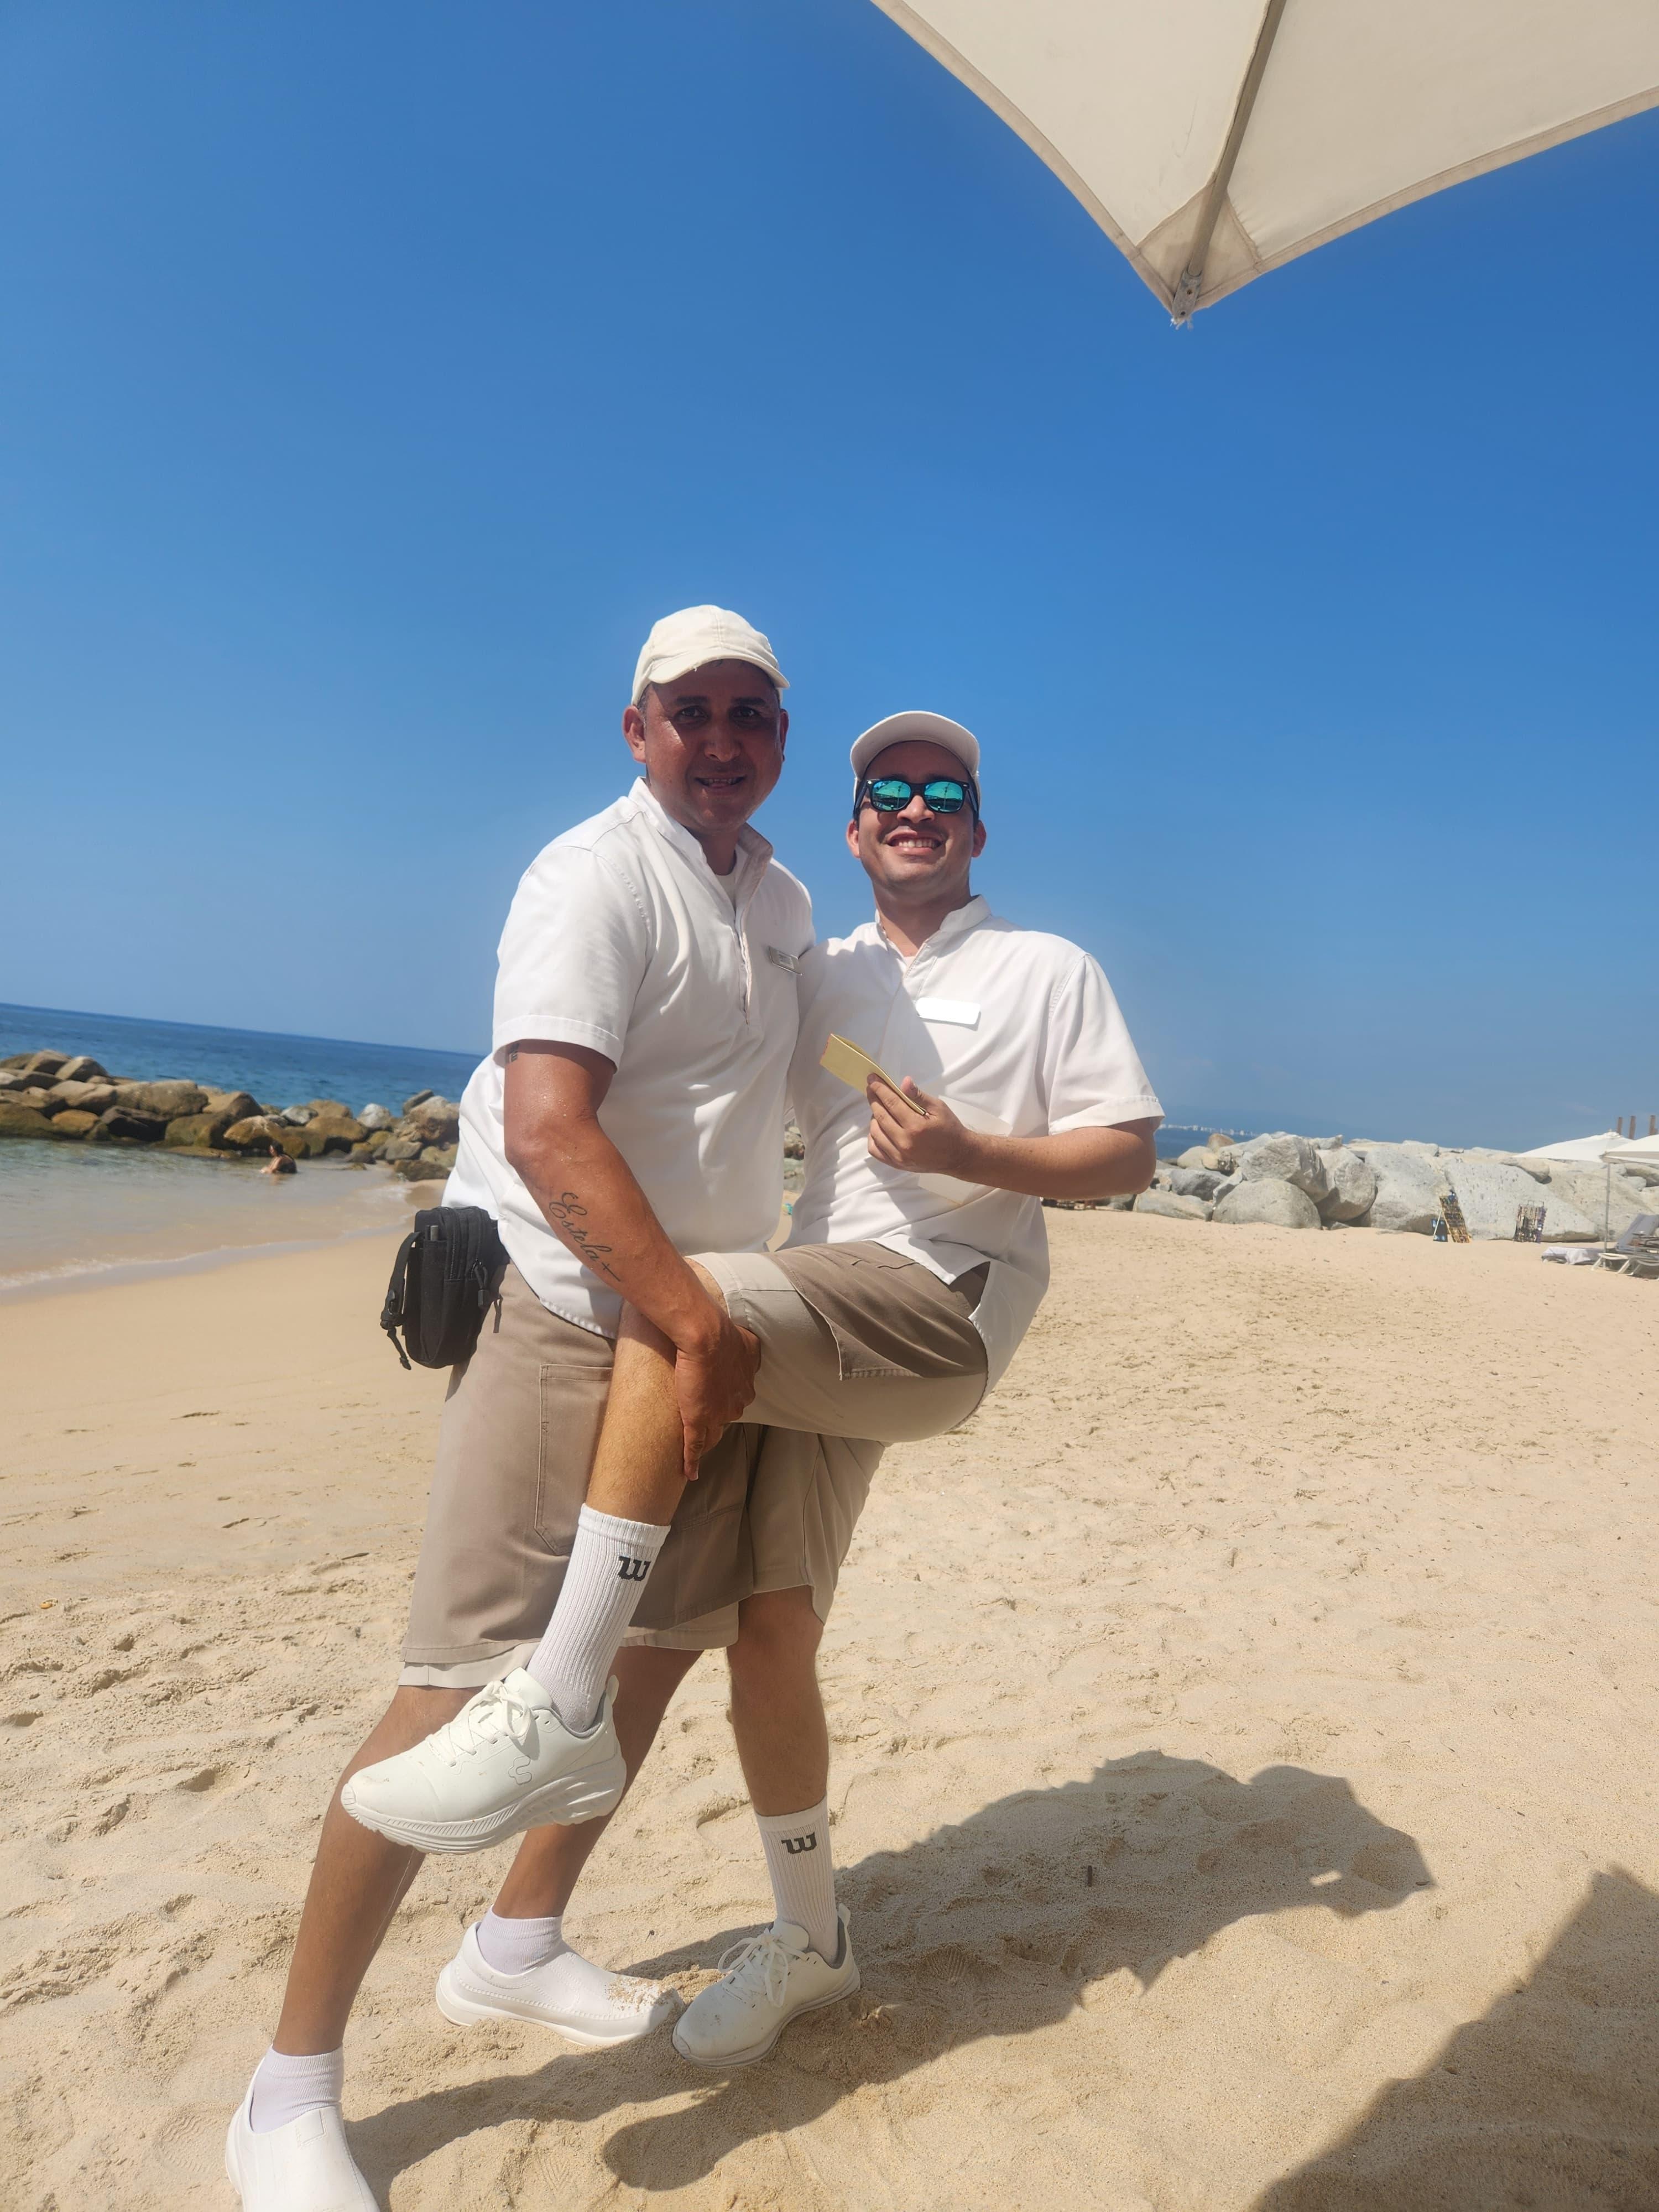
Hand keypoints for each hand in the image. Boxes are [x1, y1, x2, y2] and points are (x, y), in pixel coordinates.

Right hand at [672, 1313, 760, 1479]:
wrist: (706, 1337)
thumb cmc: (724, 1335)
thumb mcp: (746, 1344)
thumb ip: (747, 1352)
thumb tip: (747, 1348)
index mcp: (746, 1389)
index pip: (736, 1401)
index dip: (725, 1401)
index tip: (717, 1400)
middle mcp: (736, 1405)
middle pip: (725, 1417)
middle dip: (716, 1417)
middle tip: (701, 1413)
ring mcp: (717, 1415)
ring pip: (712, 1434)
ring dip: (706, 1439)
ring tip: (697, 1447)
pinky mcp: (697, 1420)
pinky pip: (694, 1446)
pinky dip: (692, 1462)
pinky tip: (690, 1474)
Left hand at [866, 1074, 979, 1178]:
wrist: (958, 1156)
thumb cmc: (949, 1129)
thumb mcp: (939, 1108)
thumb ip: (919, 1096)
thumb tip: (904, 1082)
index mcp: (916, 1126)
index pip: (891, 1103)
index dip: (880, 1089)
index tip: (872, 1079)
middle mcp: (904, 1142)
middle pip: (880, 1116)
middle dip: (873, 1099)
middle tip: (871, 1088)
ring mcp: (899, 1156)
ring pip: (874, 1132)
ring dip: (873, 1117)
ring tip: (879, 1108)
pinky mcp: (897, 1164)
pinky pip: (875, 1150)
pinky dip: (873, 1137)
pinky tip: (879, 1128)